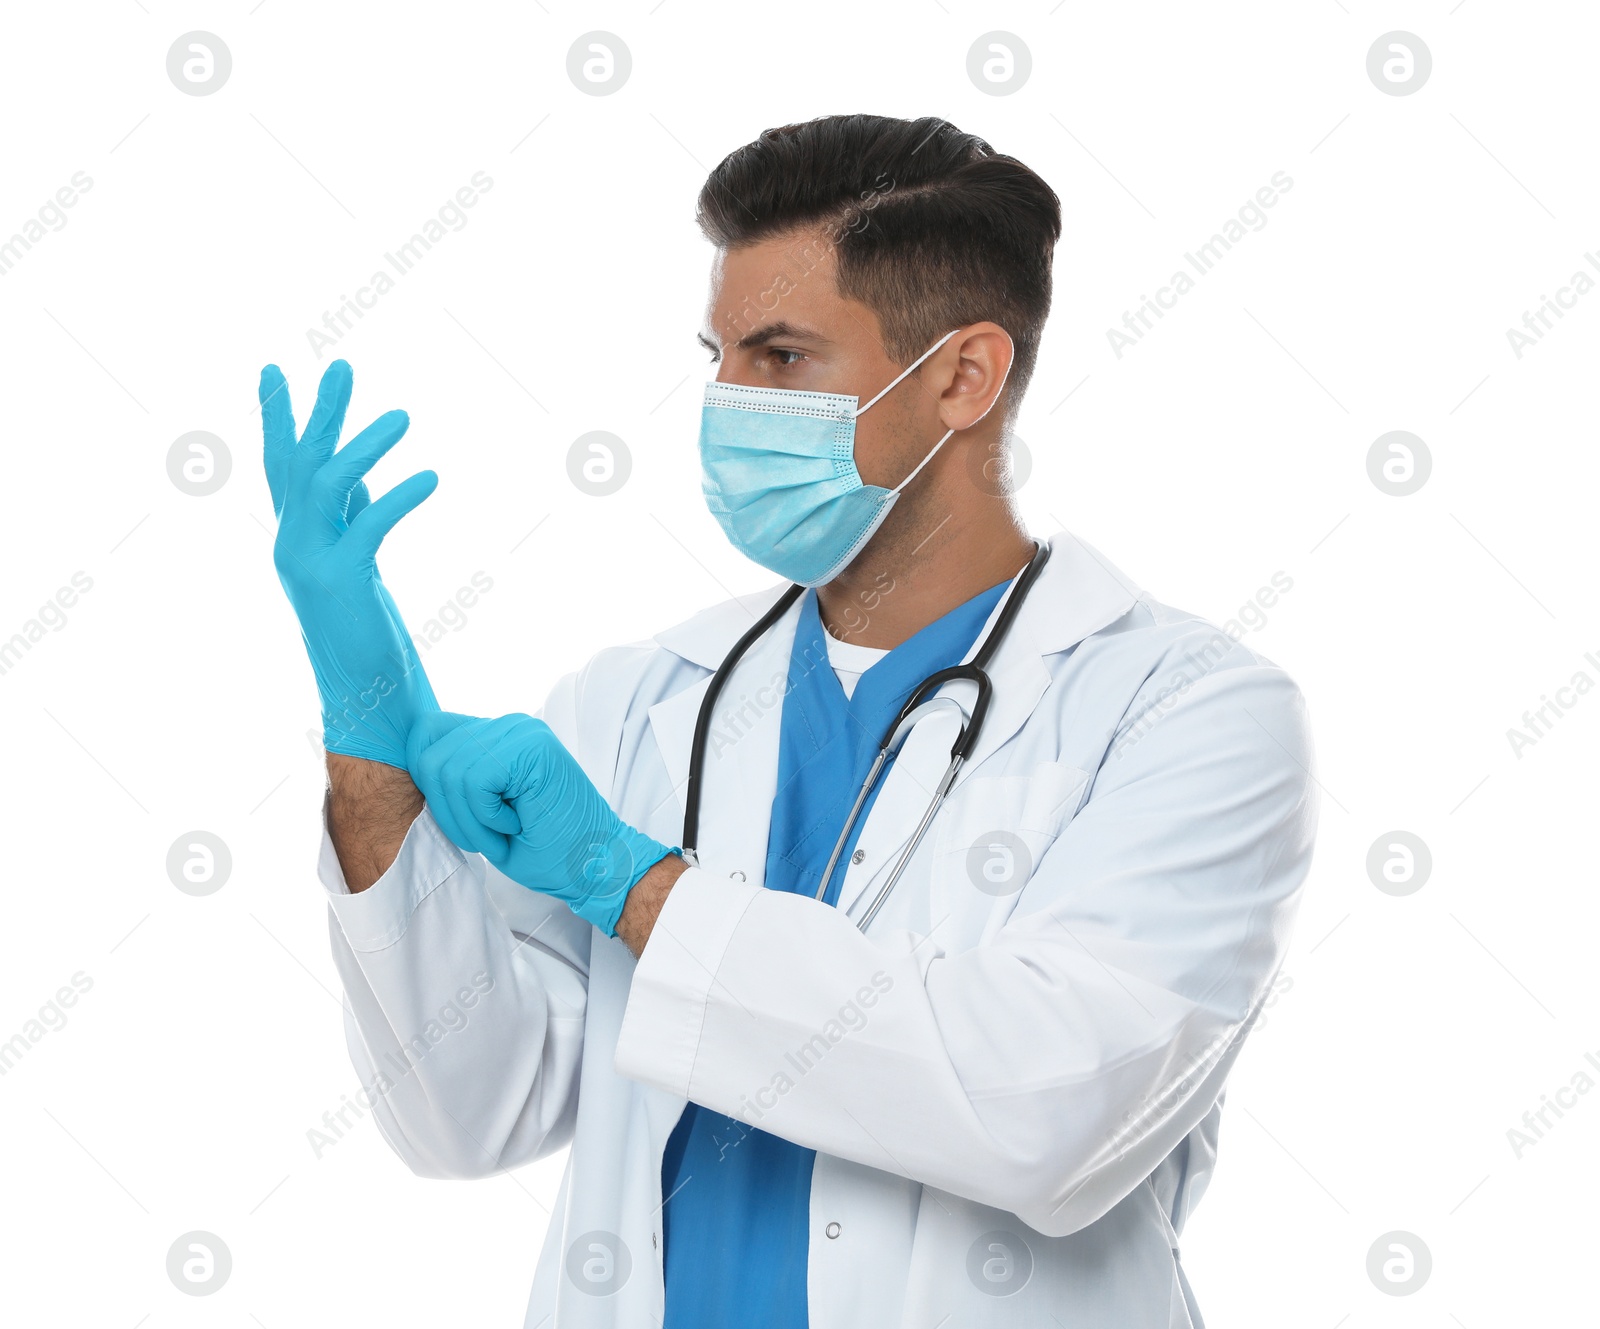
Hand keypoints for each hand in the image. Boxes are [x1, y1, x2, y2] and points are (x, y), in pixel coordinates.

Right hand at [260, 359, 439, 768]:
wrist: (366, 702)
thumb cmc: (368, 638)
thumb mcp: (358, 565)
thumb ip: (352, 518)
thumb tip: (362, 474)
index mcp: (296, 540)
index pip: (282, 468)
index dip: (277, 418)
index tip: (275, 371)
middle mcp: (292, 545)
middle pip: (298, 462)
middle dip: (319, 411)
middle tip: (342, 366)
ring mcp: (310, 563)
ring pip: (329, 484)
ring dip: (364, 445)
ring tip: (404, 418)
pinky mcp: (341, 582)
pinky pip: (368, 524)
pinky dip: (399, 496)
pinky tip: (431, 478)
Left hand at [406, 712, 676, 936]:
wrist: (594, 865)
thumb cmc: (544, 847)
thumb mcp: (483, 812)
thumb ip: (453, 779)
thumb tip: (412, 760)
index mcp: (497, 735)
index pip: (428, 733)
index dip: (428, 781)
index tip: (463, 818)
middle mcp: (510, 724)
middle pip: (430, 756)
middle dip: (449, 812)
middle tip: (491, 834)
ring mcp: (522, 732)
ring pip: (448, 771)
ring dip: (471, 819)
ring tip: (507, 831)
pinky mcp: (531, 748)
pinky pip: (473, 781)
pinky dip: (487, 817)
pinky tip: (517, 823)